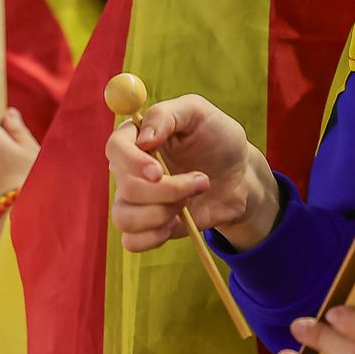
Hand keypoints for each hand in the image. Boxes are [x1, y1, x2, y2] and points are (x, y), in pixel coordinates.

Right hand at [106, 94, 277, 251]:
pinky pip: (131, 241)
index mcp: (137, 136)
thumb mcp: (198, 112)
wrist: (239, 176)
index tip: (157, 172)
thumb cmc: (218, 138)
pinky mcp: (146, 225)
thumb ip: (167, 115)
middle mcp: (130, 169)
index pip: (115, 148)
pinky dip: (155, 236)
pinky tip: (177, 221)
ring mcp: (135, 199)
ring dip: (162, 213)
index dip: (132, 162)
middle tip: (200, 181)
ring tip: (189, 201)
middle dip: (167, 190)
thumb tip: (143, 140)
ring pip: (124, 217)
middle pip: (125, 186)